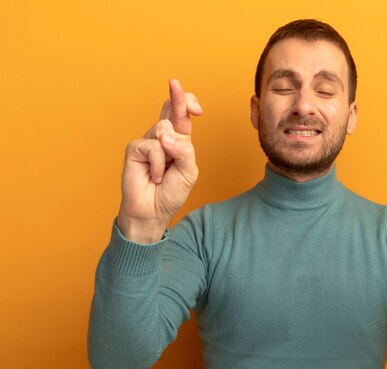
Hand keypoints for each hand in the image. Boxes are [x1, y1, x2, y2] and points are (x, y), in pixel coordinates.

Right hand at [117, 79, 202, 242]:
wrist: (153, 211)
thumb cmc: (171, 192)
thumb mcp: (189, 171)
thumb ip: (185, 151)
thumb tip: (166, 136)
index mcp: (179, 140)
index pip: (182, 115)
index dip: (187, 102)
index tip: (197, 107)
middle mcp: (163, 137)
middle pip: (171, 109)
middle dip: (178, 98)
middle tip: (174, 83)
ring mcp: (147, 141)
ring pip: (163, 129)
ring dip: (169, 153)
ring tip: (164, 172)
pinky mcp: (134, 149)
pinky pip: (153, 146)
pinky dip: (158, 164)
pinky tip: (154, 176)